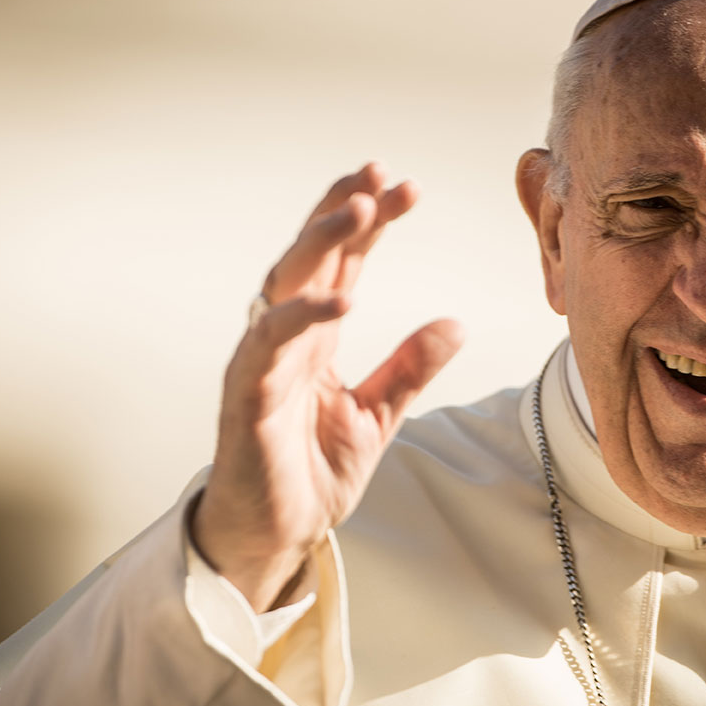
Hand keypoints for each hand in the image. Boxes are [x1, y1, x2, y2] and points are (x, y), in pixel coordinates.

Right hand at [193, 163, 462, 611]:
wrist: (277, 530)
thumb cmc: (312, 470)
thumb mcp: (379, 415)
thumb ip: (410, 368)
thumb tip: (455, 322)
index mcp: (317, 336)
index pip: (346, 263)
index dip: (370, 222)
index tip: (406, 188)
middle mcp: (288, 337)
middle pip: (313, 255)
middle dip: (344, 211)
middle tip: (379, 175)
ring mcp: (265, 360)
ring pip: (286, 281)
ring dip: (321, 241)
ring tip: (358, 207)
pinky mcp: (250, 393)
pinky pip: (271, 343)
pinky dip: (303, 315)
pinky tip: (342, 296)